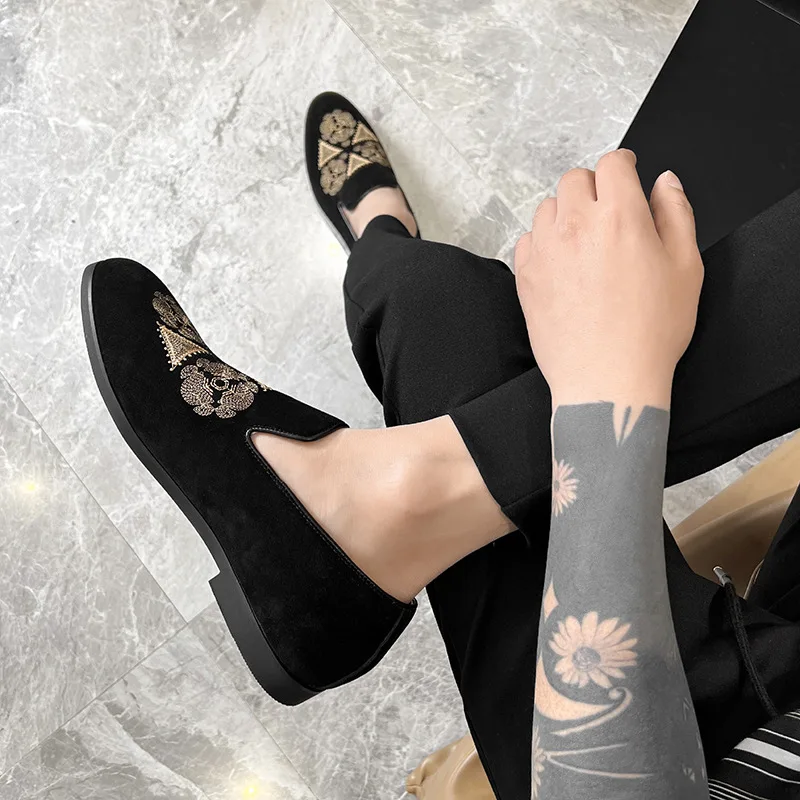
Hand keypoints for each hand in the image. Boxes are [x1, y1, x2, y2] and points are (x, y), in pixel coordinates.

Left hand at [514, 149, 703, 408]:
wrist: (605, 380)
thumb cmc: (650, 331)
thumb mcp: (685, 267)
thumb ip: (676, 213)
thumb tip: (664, 182)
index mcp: (619, 216)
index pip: (612, 164)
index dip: (622, 165)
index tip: (626, 174)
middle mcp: (575, 226)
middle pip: (574, 180)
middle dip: (593, 188)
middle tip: (608, 212)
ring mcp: (544, 251)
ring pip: (547, 208)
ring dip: (565, 213)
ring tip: (584, 241)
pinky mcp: (525, 277)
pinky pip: (528, 240)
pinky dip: (543, 242)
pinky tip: (562, 264)